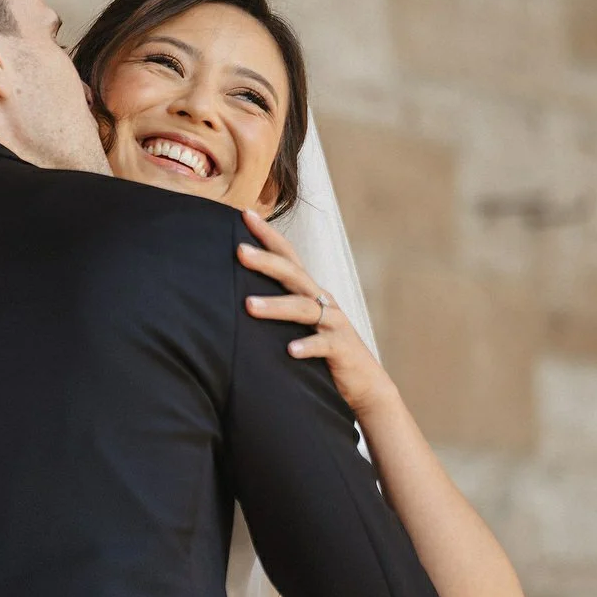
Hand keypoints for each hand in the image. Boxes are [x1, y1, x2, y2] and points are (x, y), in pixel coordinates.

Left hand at [237, 210, 397, 414]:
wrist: (363, 383)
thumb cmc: (321, 351)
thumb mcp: (298, 324)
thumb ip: (275, 307)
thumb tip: (234, 295)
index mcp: (309, 292)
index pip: (287, 256)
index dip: (267, 234)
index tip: (244, 213)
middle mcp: (321, 301)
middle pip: (293, 274)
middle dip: (266, 261)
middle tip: (239, 251)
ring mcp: (333, 323)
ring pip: (303, 309)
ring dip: (276, 306)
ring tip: (248, 306)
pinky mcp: (342, 349)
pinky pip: (324, 345)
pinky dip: (307, 346)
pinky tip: (290, 350)